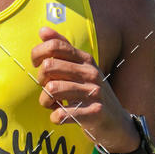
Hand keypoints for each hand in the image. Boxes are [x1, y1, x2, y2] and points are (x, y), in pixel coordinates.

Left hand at [31, 27, 138, 152]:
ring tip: (52, 104)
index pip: (56, 46)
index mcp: (86, 60)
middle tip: (47, 88)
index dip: (38, 53)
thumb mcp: (82, 69)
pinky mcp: (94, 113)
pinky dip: (55, 117)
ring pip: (52, 89)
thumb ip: (63, 49)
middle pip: (49, 66)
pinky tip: (60, 116)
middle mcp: (90, 73)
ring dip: (45, 101)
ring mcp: (94, 92)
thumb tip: (42, 30)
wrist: (117, 123)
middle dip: (41, 80)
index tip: (37, 64)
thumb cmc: (91, 94)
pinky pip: (61, 114)